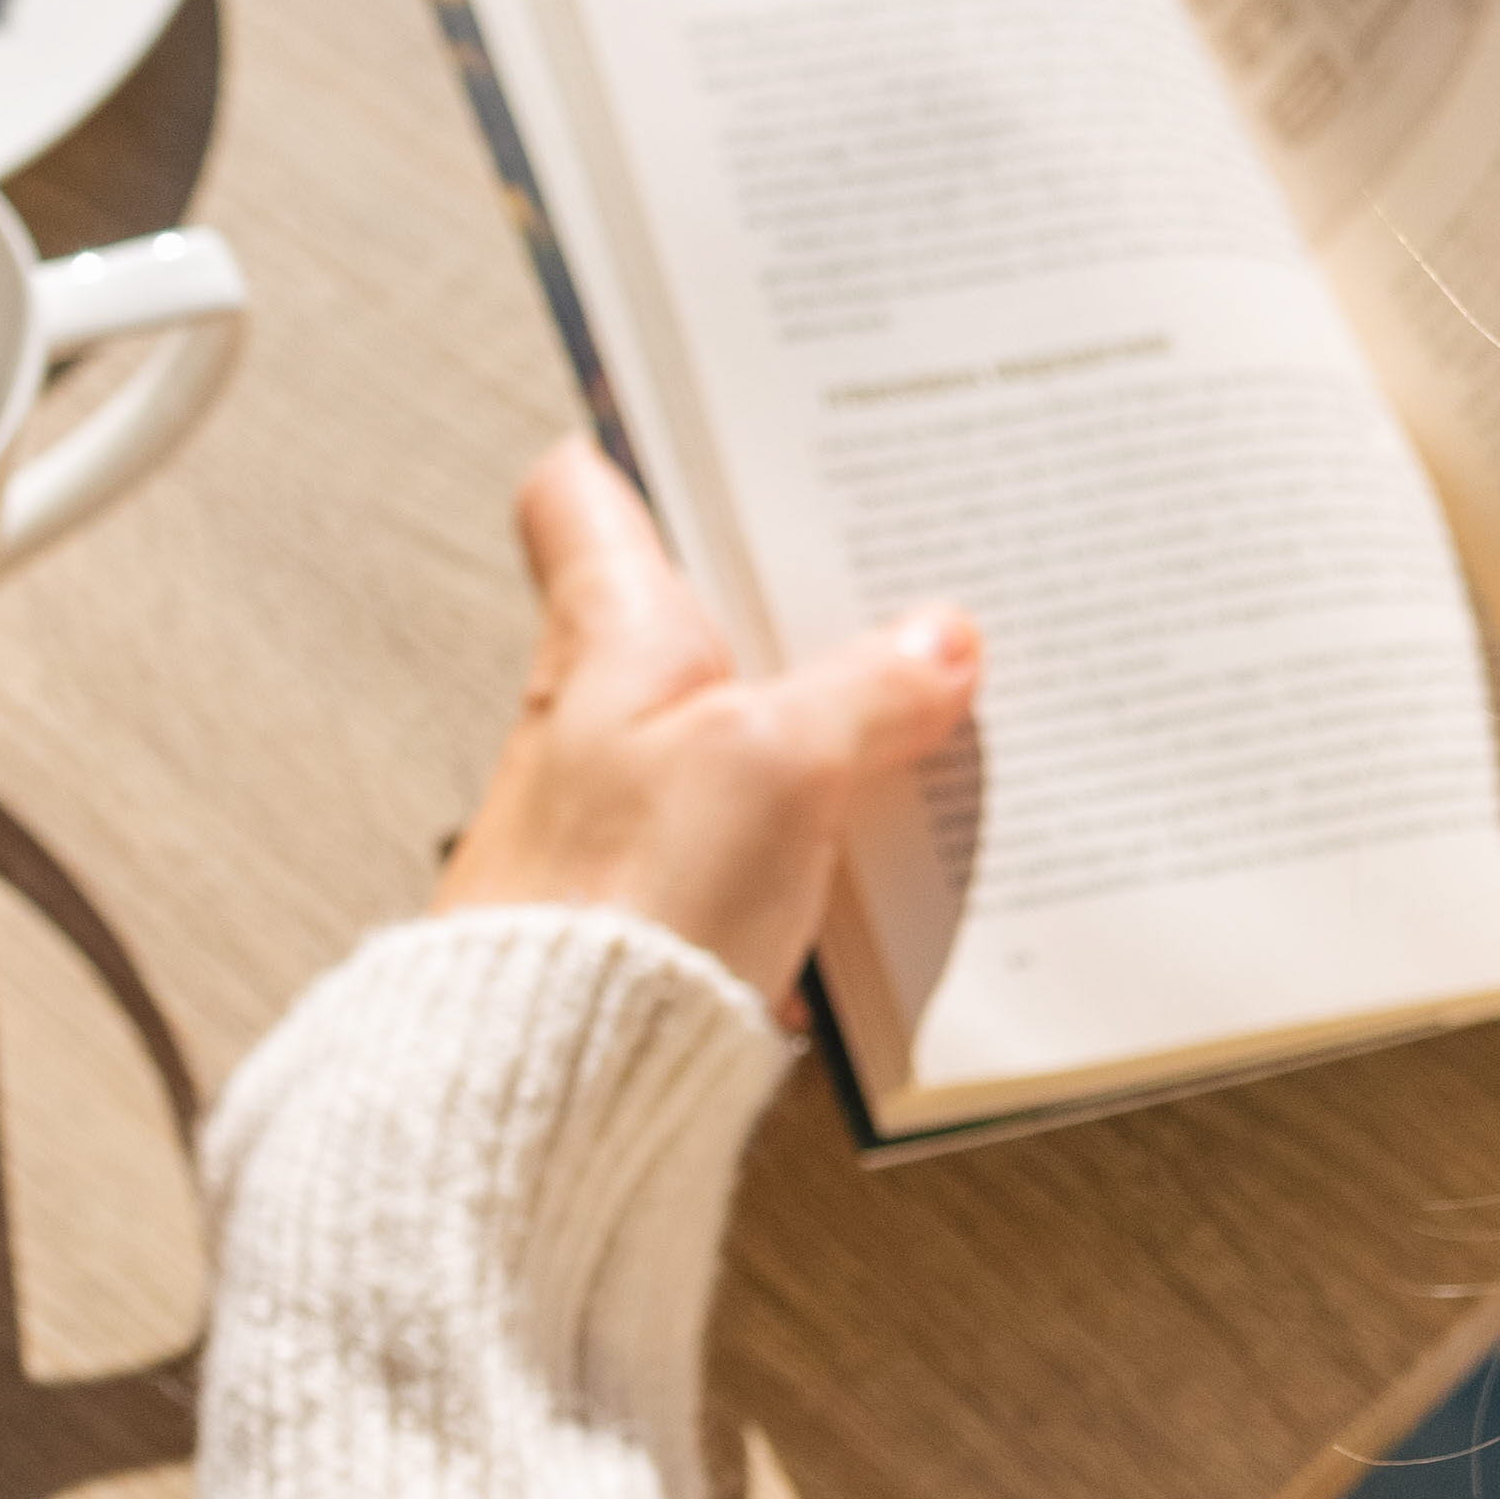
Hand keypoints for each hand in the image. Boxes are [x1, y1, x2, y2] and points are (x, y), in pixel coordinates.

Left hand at [433, 443, 981, 1016]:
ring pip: (739, 711)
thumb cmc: (625, 900)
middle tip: (910, 555)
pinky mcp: (666, 890)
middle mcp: (602, 703)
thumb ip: (862, 688)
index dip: (637, 446)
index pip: (578, 493)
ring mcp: (630, 800)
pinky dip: (827, 807)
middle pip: (690, 599)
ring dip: (827, 703)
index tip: (722, 422)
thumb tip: (938, 638)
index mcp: (607, 630)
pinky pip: (761, 815)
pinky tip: (903, 823)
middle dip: (793, 581)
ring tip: (949, 684)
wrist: (550, 1076)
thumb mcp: (775, 761)